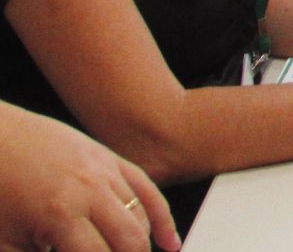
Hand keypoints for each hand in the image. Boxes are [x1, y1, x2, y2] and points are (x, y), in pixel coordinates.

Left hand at [0, 104, 179, 251]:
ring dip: (142, 245)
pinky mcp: (111, 158)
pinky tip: (169, 240)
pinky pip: (147, 188)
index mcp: (61, 216)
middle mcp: (91, 191)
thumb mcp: (6, 241)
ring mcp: (105, 171)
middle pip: (129, 240)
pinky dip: (161, 217)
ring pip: (141, 217)